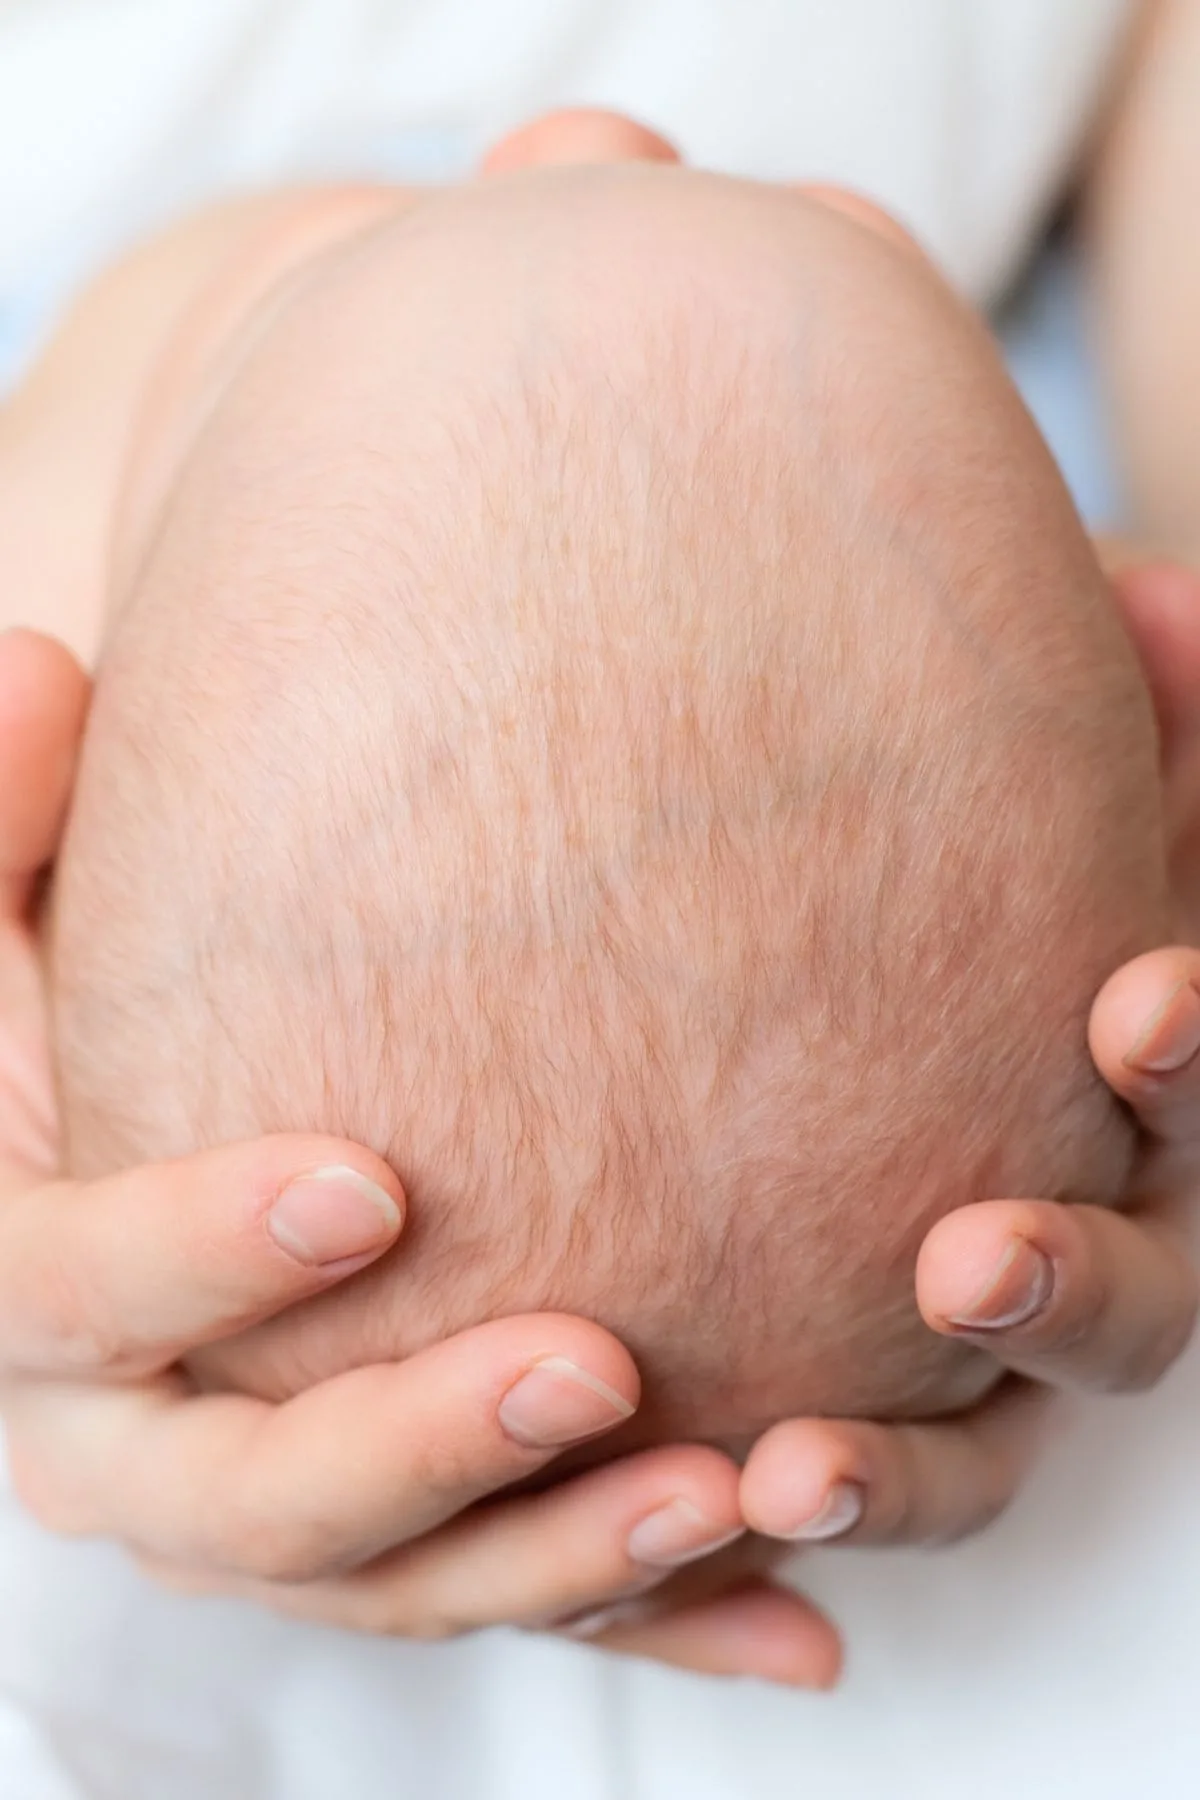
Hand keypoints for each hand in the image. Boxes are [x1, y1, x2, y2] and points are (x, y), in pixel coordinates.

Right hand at [0, 630, 834, 1684]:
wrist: (115, 1160)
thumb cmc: (59, 1018)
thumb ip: (1, 827)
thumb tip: (34, 668)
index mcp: (32, 1290)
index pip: (80, 1294)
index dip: (201, 1255)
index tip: (365, 1186)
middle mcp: (130, 1439)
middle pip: (252, 1501)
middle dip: (419, 1446)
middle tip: (592, 1361)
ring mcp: (263, 1512)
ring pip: (397, 1585)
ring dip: (562, 1556)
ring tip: (727, 1489)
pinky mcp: (382, 1542)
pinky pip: (503, 1594)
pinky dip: (649, 1622)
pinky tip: (790, 1615)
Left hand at [734, 552, 1199, 1555]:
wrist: (774, 926)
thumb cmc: (912, 826)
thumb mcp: (1005, 744)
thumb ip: (1101, 695)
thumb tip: (1160, 613)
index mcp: (1133, 1089)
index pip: (1191, 1087)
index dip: (1196, 1056)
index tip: (1142, 998)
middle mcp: (1076, 1231)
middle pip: (1127, 1308)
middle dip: (1064, 1288)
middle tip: (969, 1257)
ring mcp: (959, 1350)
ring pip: (975, 1450)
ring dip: (899, 1472)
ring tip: (792, 1468)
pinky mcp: (835, 1406)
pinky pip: (824, 1493)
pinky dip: (776, 1522)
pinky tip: (681, 1509)